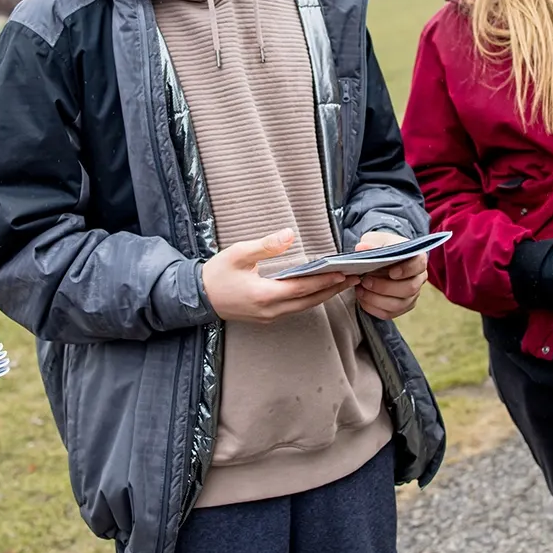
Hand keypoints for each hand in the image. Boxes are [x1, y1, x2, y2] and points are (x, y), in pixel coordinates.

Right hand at [203, 229, 353, 323]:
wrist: (197, 297)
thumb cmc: (217, 274)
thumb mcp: (238, 254)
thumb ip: (265, 245)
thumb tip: (289, 235)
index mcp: (263, 295)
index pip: (302, 288)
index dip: (324, 281)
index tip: (343, 274)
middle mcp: (269, 310)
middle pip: (309, 301)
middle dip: (333, 290)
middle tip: (355, 279)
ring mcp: (268, 317)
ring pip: (303, 307)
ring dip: (324, 295)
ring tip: (343, 283)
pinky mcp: (266, 317)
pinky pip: (294, 309)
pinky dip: (310, 299)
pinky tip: (320, 290)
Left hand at [354, 230, 428, 319]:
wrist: (380, 259)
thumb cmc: (381, 248)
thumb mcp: (376, 240)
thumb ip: (371, 242)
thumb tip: (362, 248)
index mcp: (417, 258)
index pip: (419, 265)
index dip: (407, 270)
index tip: (391, 272)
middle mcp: (419, 278)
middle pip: (410, 288)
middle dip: (385, 287)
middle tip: (365, 281)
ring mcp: (412, 295)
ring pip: (399, 304)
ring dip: (376, 299)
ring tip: (360, 290)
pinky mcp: (402, 306)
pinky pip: (389, 313)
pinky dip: (373, 308)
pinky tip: (362, 299)